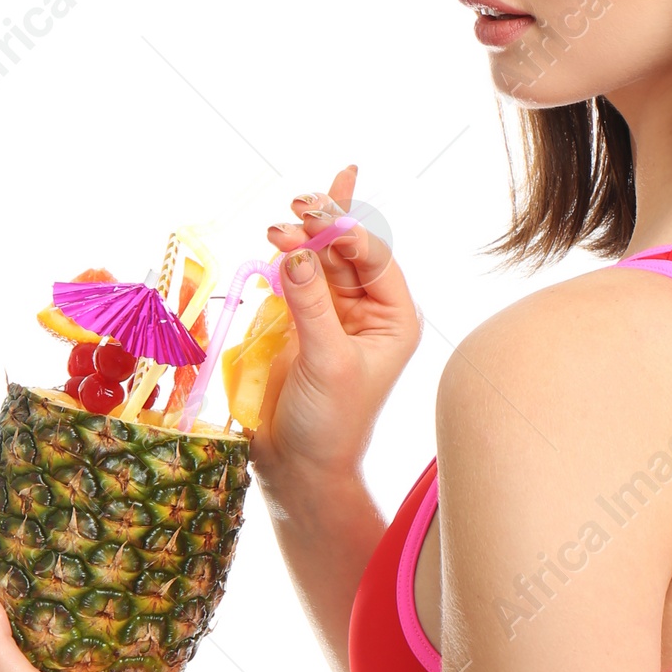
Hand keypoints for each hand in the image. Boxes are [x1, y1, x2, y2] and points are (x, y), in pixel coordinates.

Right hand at [254, 163, 421, 496]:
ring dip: (299, 237)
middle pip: (347, 250)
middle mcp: (369, 311)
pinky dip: (287, 252)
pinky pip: (296, 275)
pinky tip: (284, 226)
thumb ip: (310, 306)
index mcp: (394, 319)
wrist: (299, 464)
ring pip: (319, 257)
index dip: (345, 233)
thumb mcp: (327, 362)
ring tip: (276, 226)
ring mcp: (334, 313)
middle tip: (297, 206)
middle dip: (322, 226)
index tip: (312, 220)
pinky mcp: (301, 320)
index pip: (375, 259)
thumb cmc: (330, 423)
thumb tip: (294, 253)